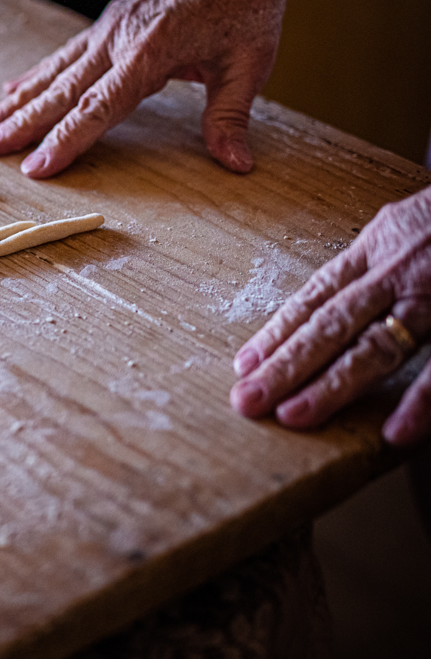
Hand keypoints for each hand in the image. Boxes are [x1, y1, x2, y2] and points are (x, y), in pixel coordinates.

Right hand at [0, 0, 287, 177]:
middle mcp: (117, 40)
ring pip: (52, 73)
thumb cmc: (247, 1)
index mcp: (150, 52)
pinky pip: (63, 55)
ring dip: (14, 101)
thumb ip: (231, 114)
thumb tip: (236, 163)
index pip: (99, 107)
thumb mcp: (250, 61)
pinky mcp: (107, 23)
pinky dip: (34, 75)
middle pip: (61, 91)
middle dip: (20, 123)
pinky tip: (10, 88)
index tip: (35, 168)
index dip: (66, 140)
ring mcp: (107, 30)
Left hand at [232, 186, 430, 445]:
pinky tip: (395, 432)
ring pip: (374, 345)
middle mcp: (396, 273)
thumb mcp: (407, 226)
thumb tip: (337, 297)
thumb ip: (376, 260)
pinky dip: (421, 401)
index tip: (244, 365)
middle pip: (330, 325)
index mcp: (376, 249)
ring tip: (293, 417)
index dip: (277, 332)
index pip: (314, 296)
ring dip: (331, 386)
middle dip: (285, 366)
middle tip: (247, 401)